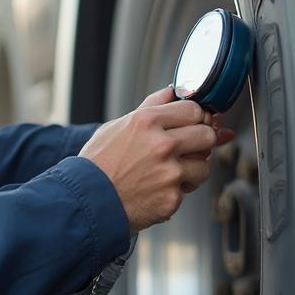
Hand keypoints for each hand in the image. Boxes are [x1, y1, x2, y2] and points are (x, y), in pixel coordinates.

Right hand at [80, 86, 235, 232]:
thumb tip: (174, 93)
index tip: (192, 124)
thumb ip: (151, 106)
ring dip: (192, 169)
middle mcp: (162, 145)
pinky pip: (189, 189)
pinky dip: (177, 190)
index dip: (195, 117)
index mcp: (148, 121)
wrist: (86, 202)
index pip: (194, 110)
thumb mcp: (119, 125)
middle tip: (188, 148)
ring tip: (169, 171)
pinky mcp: (172, 198)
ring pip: (204, 165)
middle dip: (200, 141)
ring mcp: (169, 173)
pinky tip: (158, 189)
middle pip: (207, 135)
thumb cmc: (99, 163)